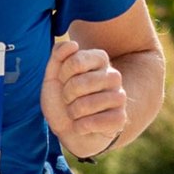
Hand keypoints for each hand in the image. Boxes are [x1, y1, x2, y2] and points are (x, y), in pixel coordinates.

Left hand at [42, 37, 127, 158]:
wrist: (68, 129)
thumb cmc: (62, 100)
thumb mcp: (53, 76)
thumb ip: (58, 55)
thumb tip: (73, 44)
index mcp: (100, 59)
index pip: (76, 60)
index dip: (63, 74)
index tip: (63, 81)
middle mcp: (113, 76)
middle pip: (80, 83)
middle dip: (67, 96)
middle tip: (69, 100)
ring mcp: (119, 97)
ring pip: (86, 105)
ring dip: (73, 113)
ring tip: (76, 113)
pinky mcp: (120, 119)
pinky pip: (93, 122)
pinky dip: (80, 127)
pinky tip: (84, 125)